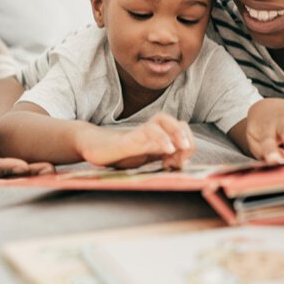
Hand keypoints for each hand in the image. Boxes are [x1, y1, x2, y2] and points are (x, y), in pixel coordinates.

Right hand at [0, 109, 55, 178]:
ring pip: (15, 182)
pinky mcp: (9, 180)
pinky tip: (52, 171)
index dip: (3, 169)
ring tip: (51, 170)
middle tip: (46, 170)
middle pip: (2, 180)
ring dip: (35, 178)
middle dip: (24, 177)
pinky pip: (23, 179)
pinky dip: (37, 175)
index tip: (22, 165)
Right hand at [76, 112, 194, 169]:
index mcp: (158, 135)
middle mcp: (151, 130)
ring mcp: (140, 132)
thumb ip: (163, 159)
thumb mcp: (147, 159)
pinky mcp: (129, 138)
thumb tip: (183, 162)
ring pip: (163, 120)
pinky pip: (147, 131)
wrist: (95, 149)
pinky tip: (167, 150)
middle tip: (185, 154)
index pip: (181, 131)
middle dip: (186, 136)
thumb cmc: (121, 154)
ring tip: (182, 147)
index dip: (188, 144)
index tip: (182, 162)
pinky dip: (161, 138)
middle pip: (176, 122)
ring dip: (177, 132)